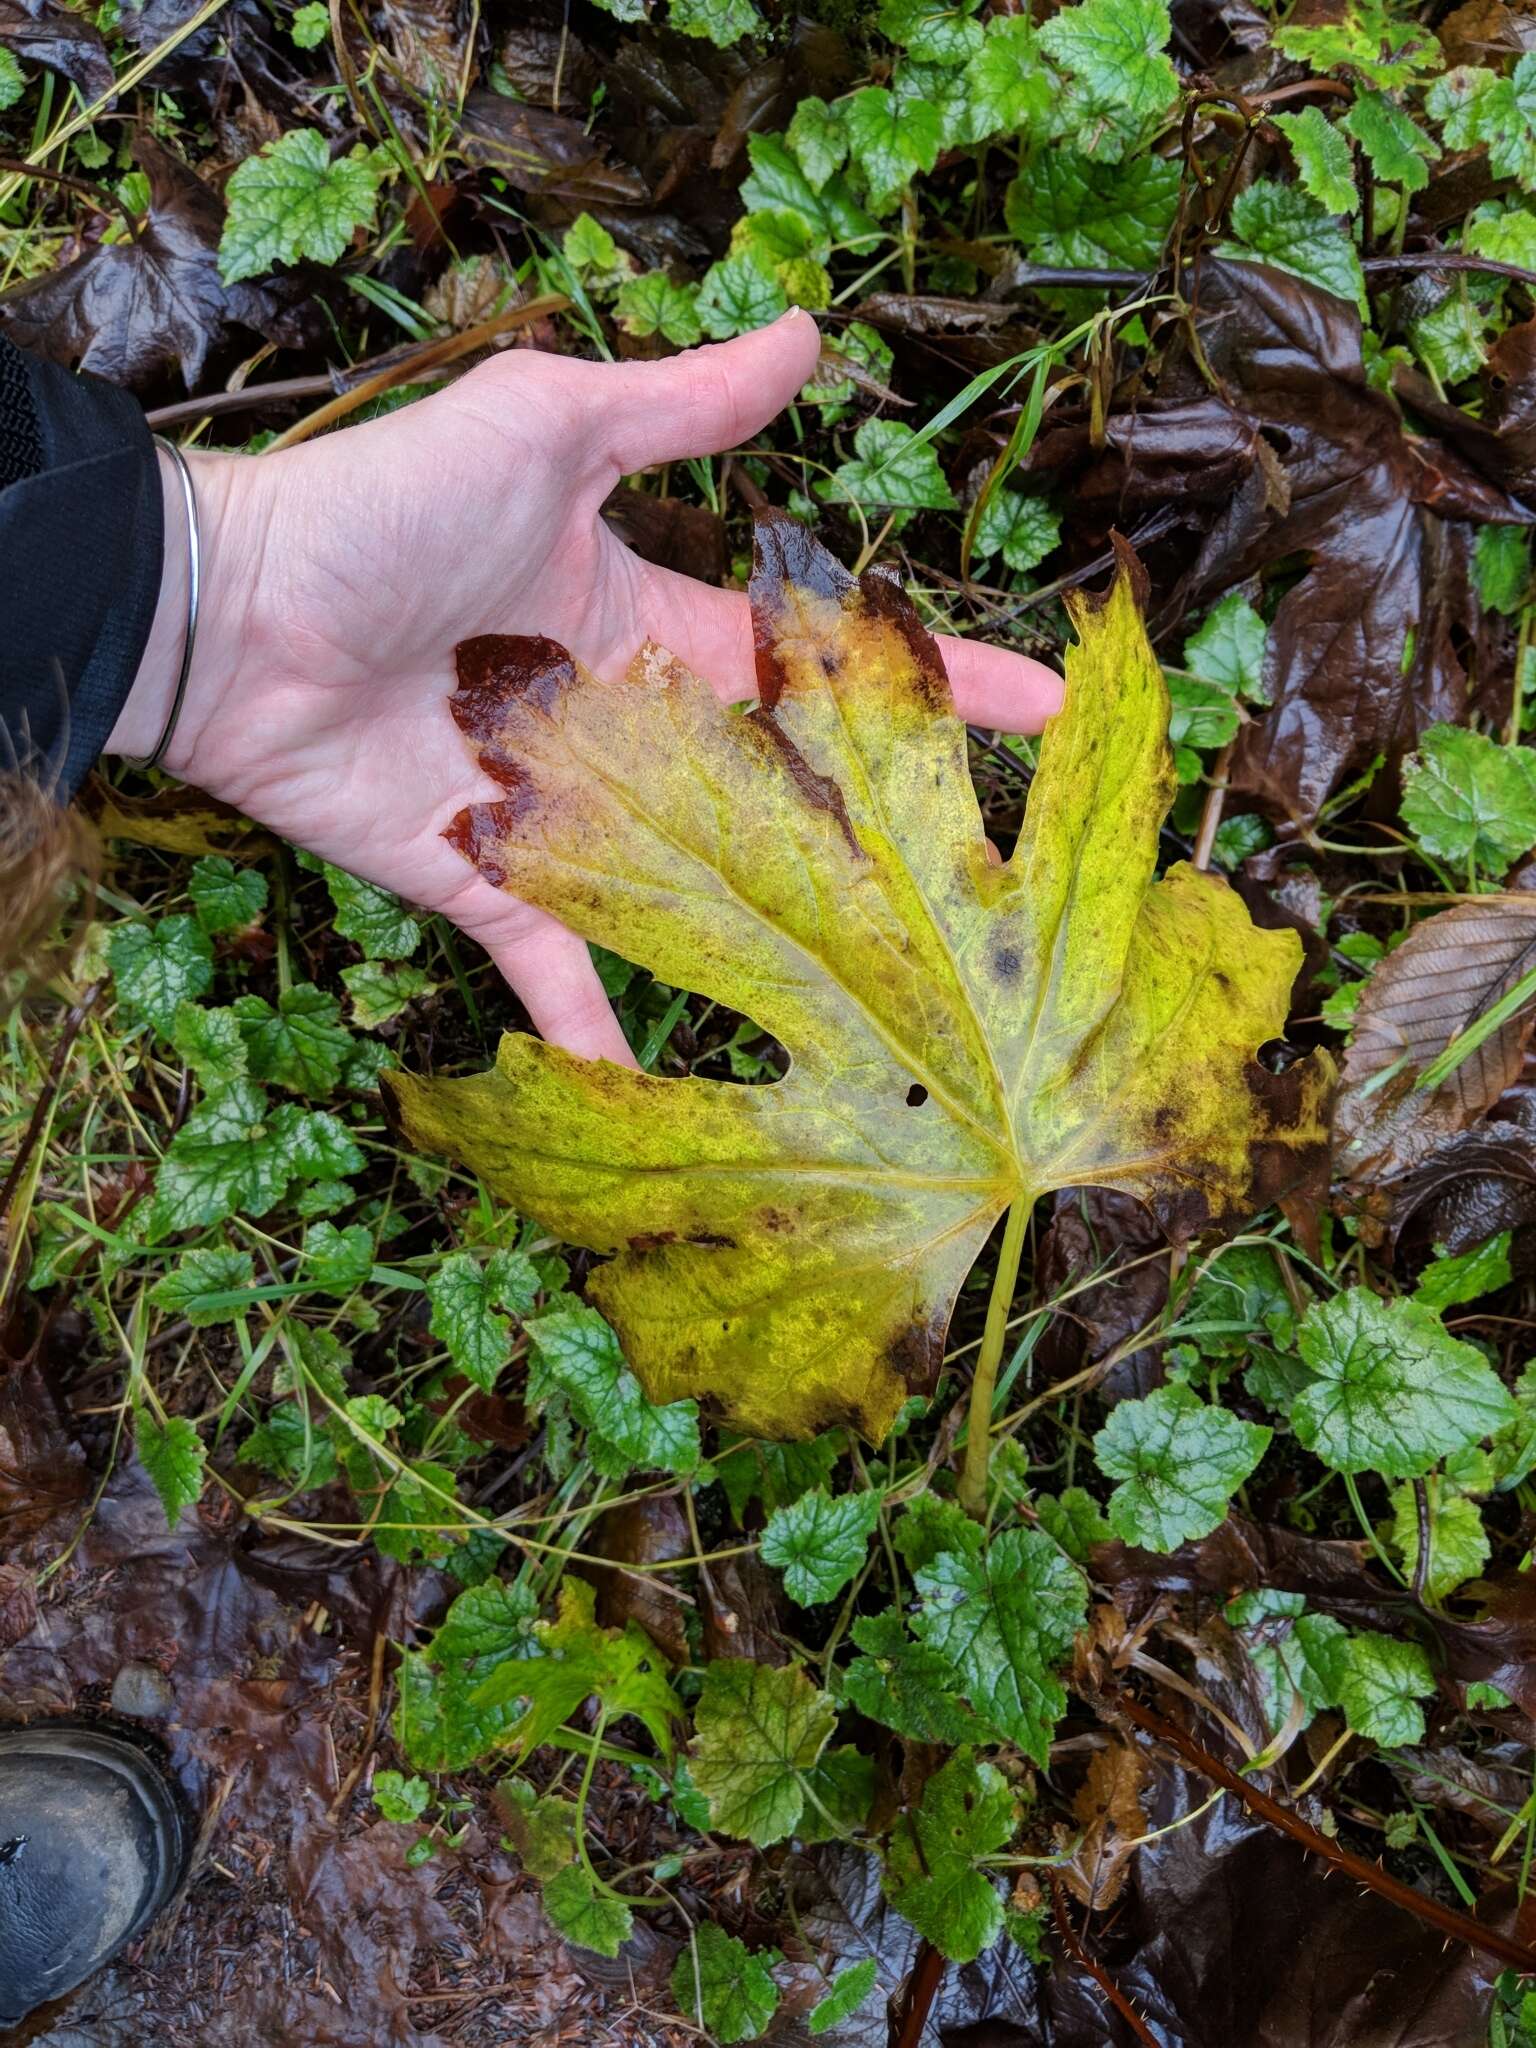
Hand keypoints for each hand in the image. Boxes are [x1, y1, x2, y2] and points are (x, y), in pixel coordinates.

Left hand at [109, 312, 1061, 1063]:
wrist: (234, 611)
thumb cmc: (384, 507)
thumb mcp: (548, 430)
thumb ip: (677, 408)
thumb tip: (812, 332)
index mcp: (650, 626)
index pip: (812, 661)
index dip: (925, 678)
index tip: (1041, 702)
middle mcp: (626, 732)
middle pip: (778, 793)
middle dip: (884, 830)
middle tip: (999, 880)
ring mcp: (566, 820)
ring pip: (696, 892)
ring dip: (784, 940)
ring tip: (894, 999)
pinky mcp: (491, 885)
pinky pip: (559, 972)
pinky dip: (595, 1031)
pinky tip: (653, 1093)